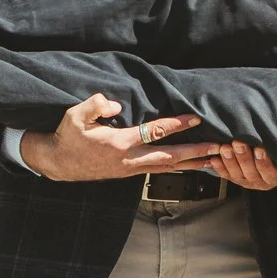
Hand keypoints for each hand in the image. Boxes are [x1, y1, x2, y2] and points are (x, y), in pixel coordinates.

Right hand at [24, 95, 203, 182]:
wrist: (58, 163)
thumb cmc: (68, 137)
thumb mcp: (74, 116)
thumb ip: (95, 106)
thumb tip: (115, 104)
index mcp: (120, 144)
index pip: (154, 132)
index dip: (177, 124)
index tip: (196, 118)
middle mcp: (129, 160)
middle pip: (169, 157)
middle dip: (195, 152)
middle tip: (218, 148)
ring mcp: (131, 169)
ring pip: (167, 168)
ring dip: (191, 164)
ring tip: (213, 162)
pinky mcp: (130, 173)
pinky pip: (158, 170)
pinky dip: (176, 168)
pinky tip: (188, 165)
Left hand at [196, 140, 276, 192]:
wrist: (267, 159)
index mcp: (276, 179)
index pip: (271, 173)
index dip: (264, 162)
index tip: (260, 149)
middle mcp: (261, 183)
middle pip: (251, 172)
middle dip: (243, 157)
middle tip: (238, 142)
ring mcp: (246, 181)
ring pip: (237, 174)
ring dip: (230, 161)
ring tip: (224, 147)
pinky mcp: (235, 179)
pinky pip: (226, 175)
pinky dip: (219, 168)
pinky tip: (214, 159)